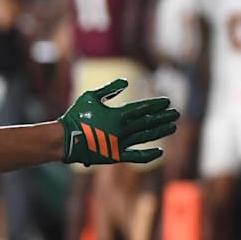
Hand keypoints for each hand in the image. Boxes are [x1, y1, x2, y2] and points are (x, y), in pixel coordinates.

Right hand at [59, 78, 178, 165]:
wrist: (65, 140)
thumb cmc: (75, 116)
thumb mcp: (90, 97)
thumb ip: (110, 89)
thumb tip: (126, 82)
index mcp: (118, 115)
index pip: (143, 108)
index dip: (156, 105)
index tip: (167, 102)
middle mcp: (123, 130)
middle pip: (148, 122)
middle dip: (163, 117)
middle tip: (176, 114)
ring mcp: (120, 144)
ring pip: (145, 137)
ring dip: (160, 131)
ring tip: (172, 127)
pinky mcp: (115, 156)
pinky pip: (136, 156)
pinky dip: (148, 155)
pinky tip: (160, 151)